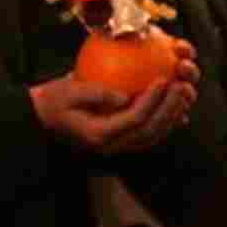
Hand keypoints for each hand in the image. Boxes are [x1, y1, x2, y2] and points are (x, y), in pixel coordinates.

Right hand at [30, 72, 194, 154]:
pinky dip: (165, 121)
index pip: (134, 119)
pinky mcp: (121, 140)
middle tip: (181, 86)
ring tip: (183, 95)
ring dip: (172, 116)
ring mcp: (117, 146)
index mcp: (99, 134)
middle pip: (150, 130)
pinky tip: (176, 107)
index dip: (151, 101)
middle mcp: (112, 145)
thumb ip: (95, 93)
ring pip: (154, 135)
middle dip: (170, 109)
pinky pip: (148, 133)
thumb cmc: (53, 100)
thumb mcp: (67, 91)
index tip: (162, 80)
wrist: (43, 117)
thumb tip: (124, 95)